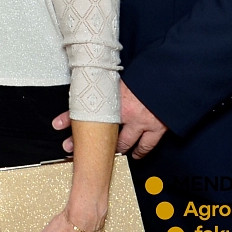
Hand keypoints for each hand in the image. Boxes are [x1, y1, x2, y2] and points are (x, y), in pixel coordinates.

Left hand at [52, 81, 167, 157]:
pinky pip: (146, 146)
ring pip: (122, 143)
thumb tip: (95, 86)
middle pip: (100, 131)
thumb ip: (109, 86)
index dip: (69, 117)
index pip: (85, 106)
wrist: (174, 77)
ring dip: (113, 149)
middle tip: (73, 148)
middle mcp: (124, 111)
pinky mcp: (156, 129)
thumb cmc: (148, 75)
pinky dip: (139, 152)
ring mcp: (140, 122)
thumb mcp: (122, 78)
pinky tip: (134, 156)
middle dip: (86, 140)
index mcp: (113, 95)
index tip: (57, 125)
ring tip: (102, 155)